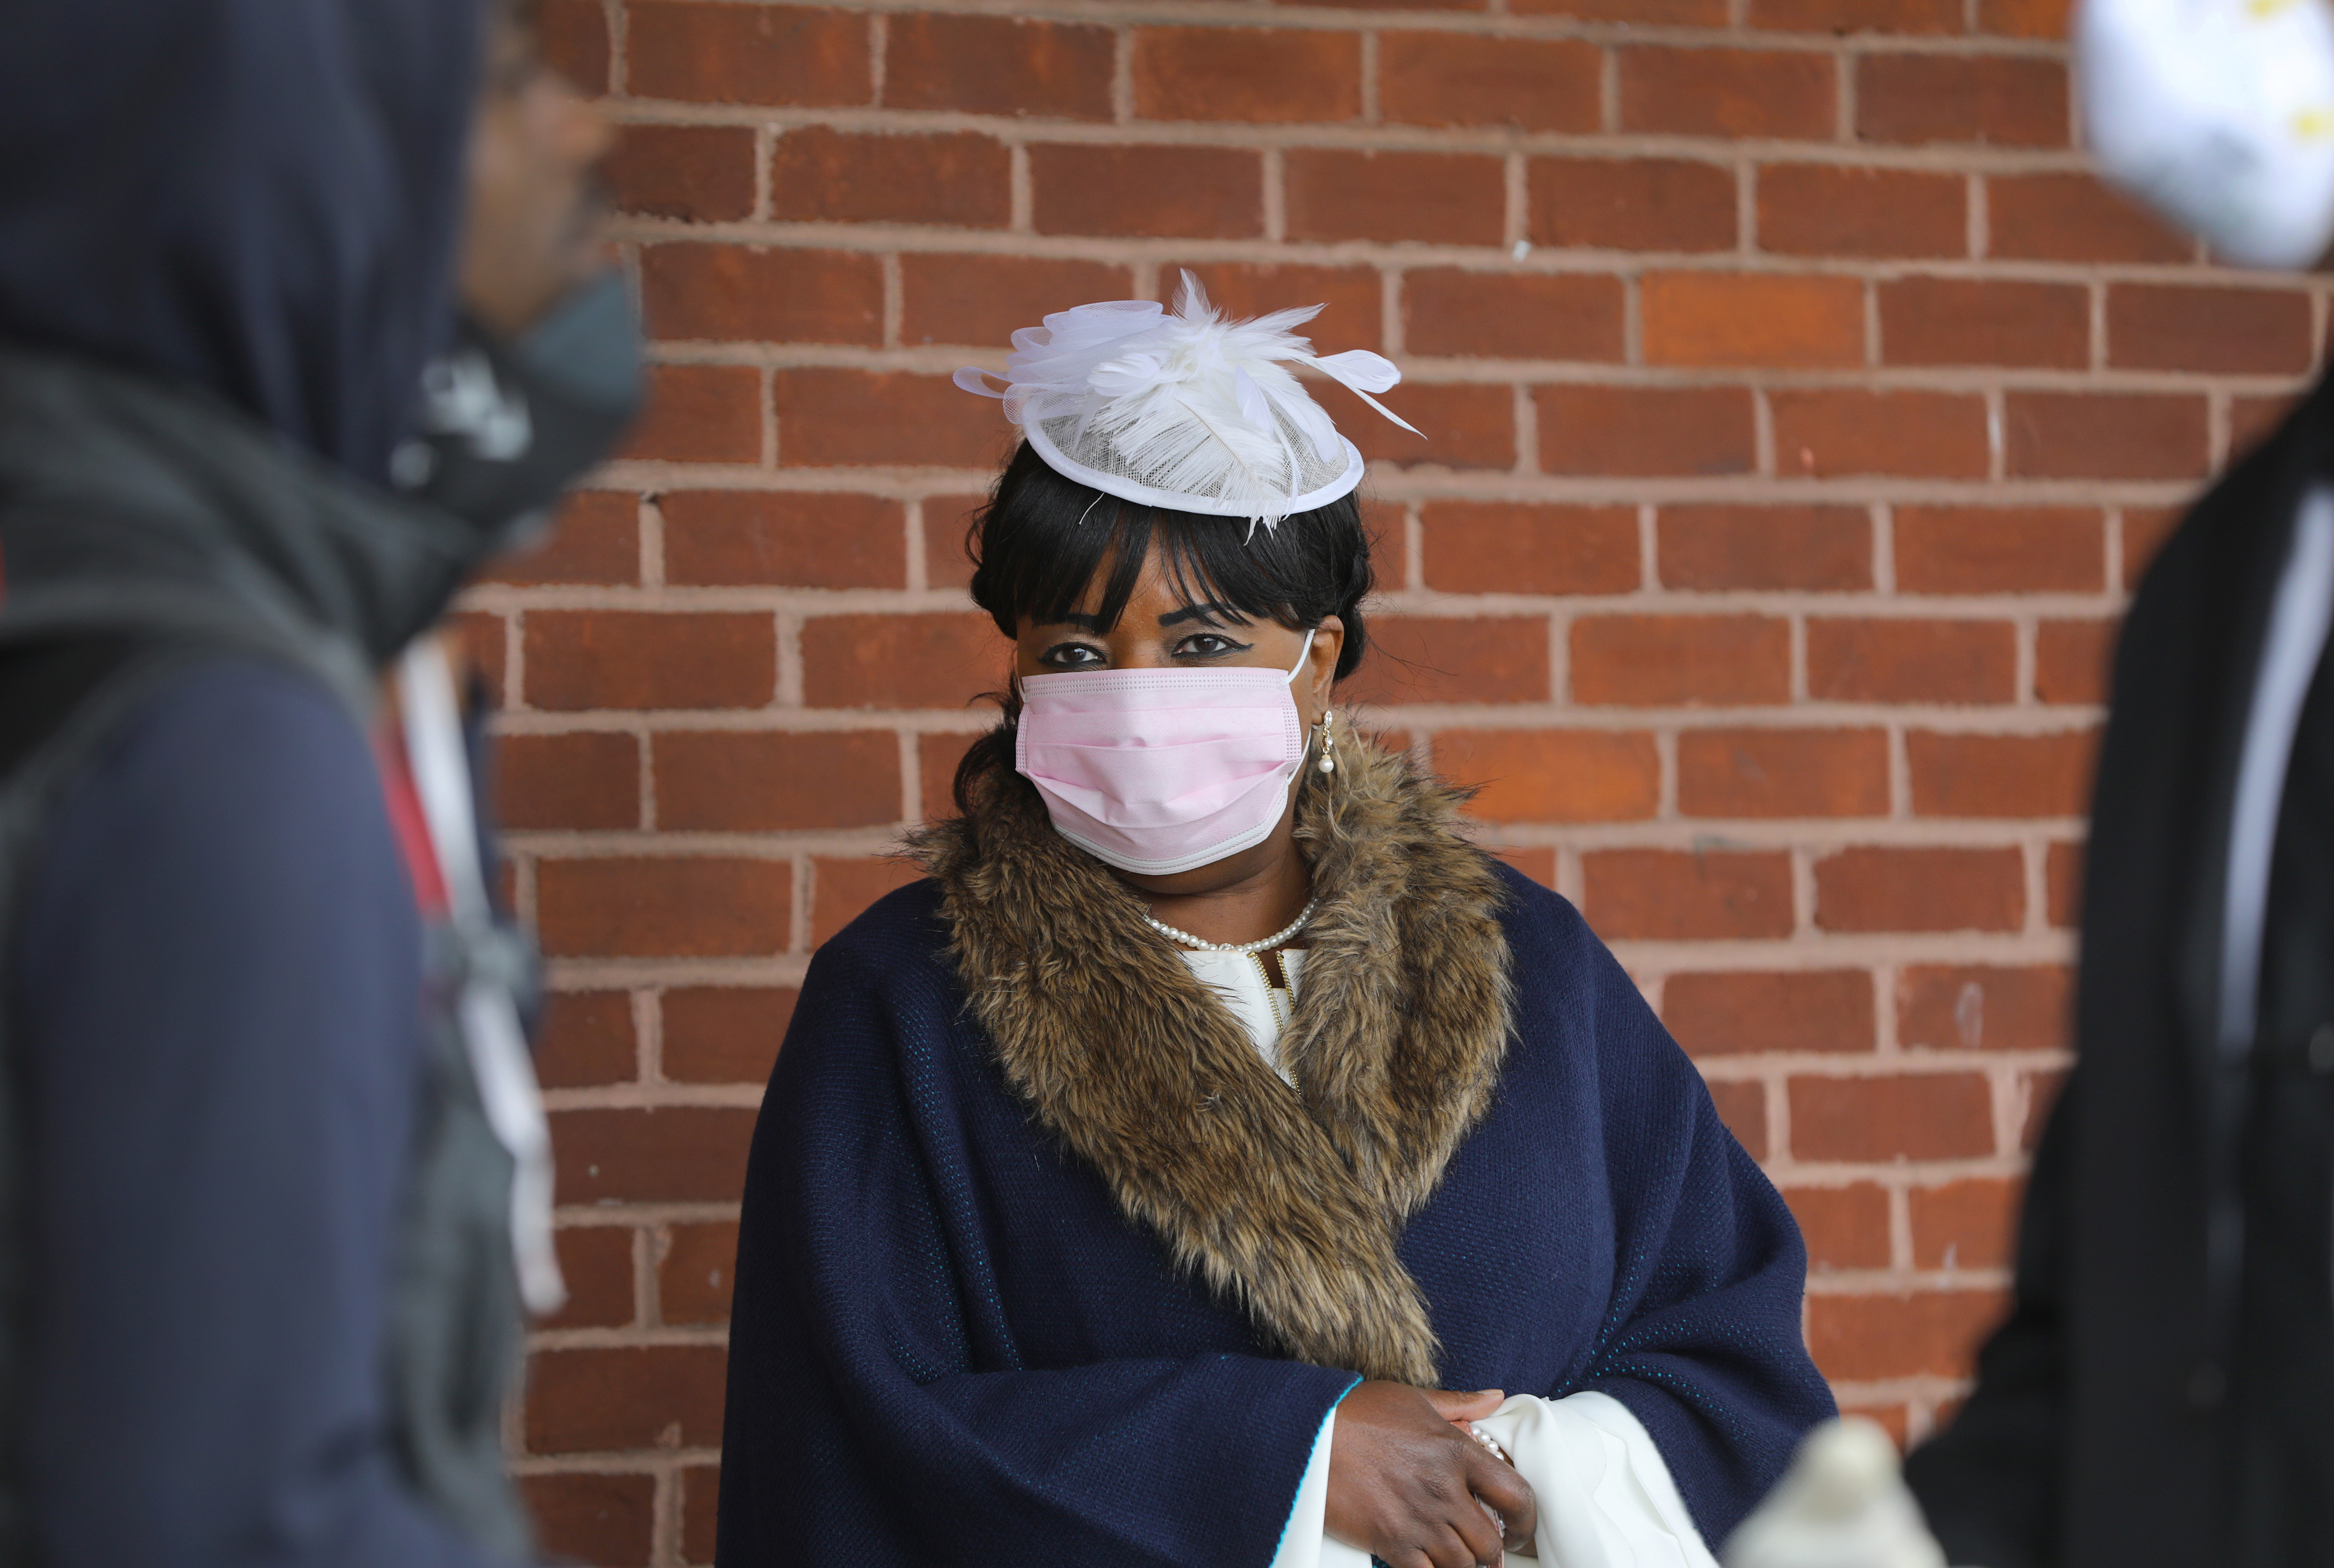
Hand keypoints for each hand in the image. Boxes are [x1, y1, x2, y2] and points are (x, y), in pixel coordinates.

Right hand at [1325, 1382, 1537, 1567]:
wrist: (1306, 1435)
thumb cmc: (1358, 1413)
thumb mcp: (1413, 1399)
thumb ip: (1459, 1404)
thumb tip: (1497, 1397)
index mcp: (1456, 1452)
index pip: (1516, 1494)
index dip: (1528, 1520)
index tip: (1521, 1529)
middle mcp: (1444, 1490)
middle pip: (1491, 1542)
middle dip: (1493, 1554)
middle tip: (1486, 1553)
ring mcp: (1418, 1520)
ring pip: (1462, 1566)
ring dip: (1463, 1567)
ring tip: (1457, 1560)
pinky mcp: (1390, 1542)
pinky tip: (1427, 1565)